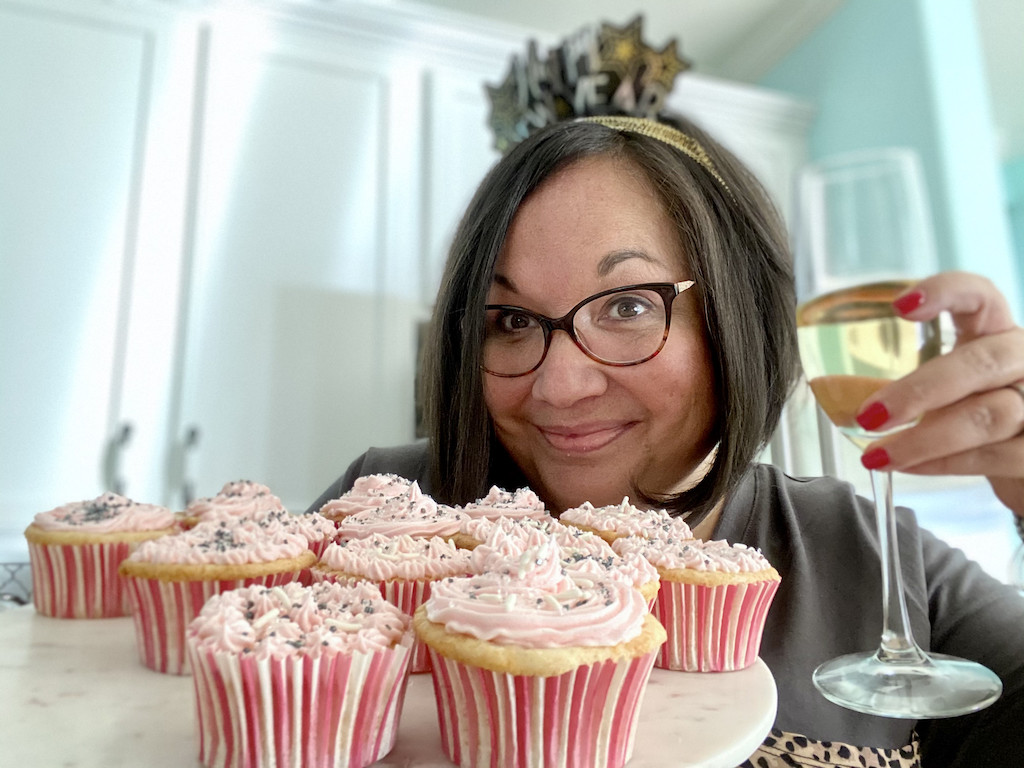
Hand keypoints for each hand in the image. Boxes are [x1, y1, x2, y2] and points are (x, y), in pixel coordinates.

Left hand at [854, 271, 1023, 515]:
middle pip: (982, 362)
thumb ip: (901, 381)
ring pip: (990, 415)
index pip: (981, 295)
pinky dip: (945, 464)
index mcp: (997, 333)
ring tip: (878, 454)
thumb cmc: (973, 415)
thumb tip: (827, 387)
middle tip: (868, 415)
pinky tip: (909, 467)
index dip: (946, 293)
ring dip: (926, 438)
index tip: (899, 306)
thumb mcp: (945, 388)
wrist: (1023, 463)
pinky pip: (995, 456)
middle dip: (920, 390)